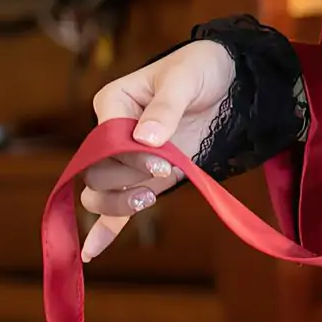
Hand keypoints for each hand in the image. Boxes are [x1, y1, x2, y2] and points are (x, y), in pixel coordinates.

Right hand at [79, 39, 236, 263]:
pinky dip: (106, 230)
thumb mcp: (184, 79)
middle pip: (97, 170)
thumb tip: (147, 139)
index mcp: (113, 103)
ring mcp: (129, 160)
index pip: (104, 139)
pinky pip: (118, 209)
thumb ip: (166, 107)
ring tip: (148, 198)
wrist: (228, 81)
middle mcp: (113, 134)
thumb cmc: (200, 69)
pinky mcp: (147, 179)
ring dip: (118, 202)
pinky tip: (92, 253)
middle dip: (125, 179)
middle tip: (164, 171)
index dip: (128, 155)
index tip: (161, 158)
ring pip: (101, 191)